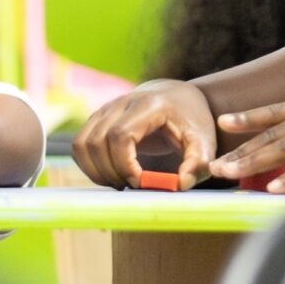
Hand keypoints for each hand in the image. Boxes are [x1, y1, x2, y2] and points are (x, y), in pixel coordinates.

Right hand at [72, 79, 216, 189]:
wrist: (176, 96)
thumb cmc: (191, 120)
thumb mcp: (204, 140)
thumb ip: (198, 163)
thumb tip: (180, 184)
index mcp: (148, 105)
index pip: (120, 135)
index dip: (125, 164)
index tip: (141, 182)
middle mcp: (121, 103)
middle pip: (97, 142)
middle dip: (110, 172)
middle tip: (131, 188)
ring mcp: (105, 109)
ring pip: (83, 144)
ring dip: (96, 171)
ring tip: (120, 183)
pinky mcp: (97, 118)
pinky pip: (80, 145)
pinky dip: (89, 165)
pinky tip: (110, 175)